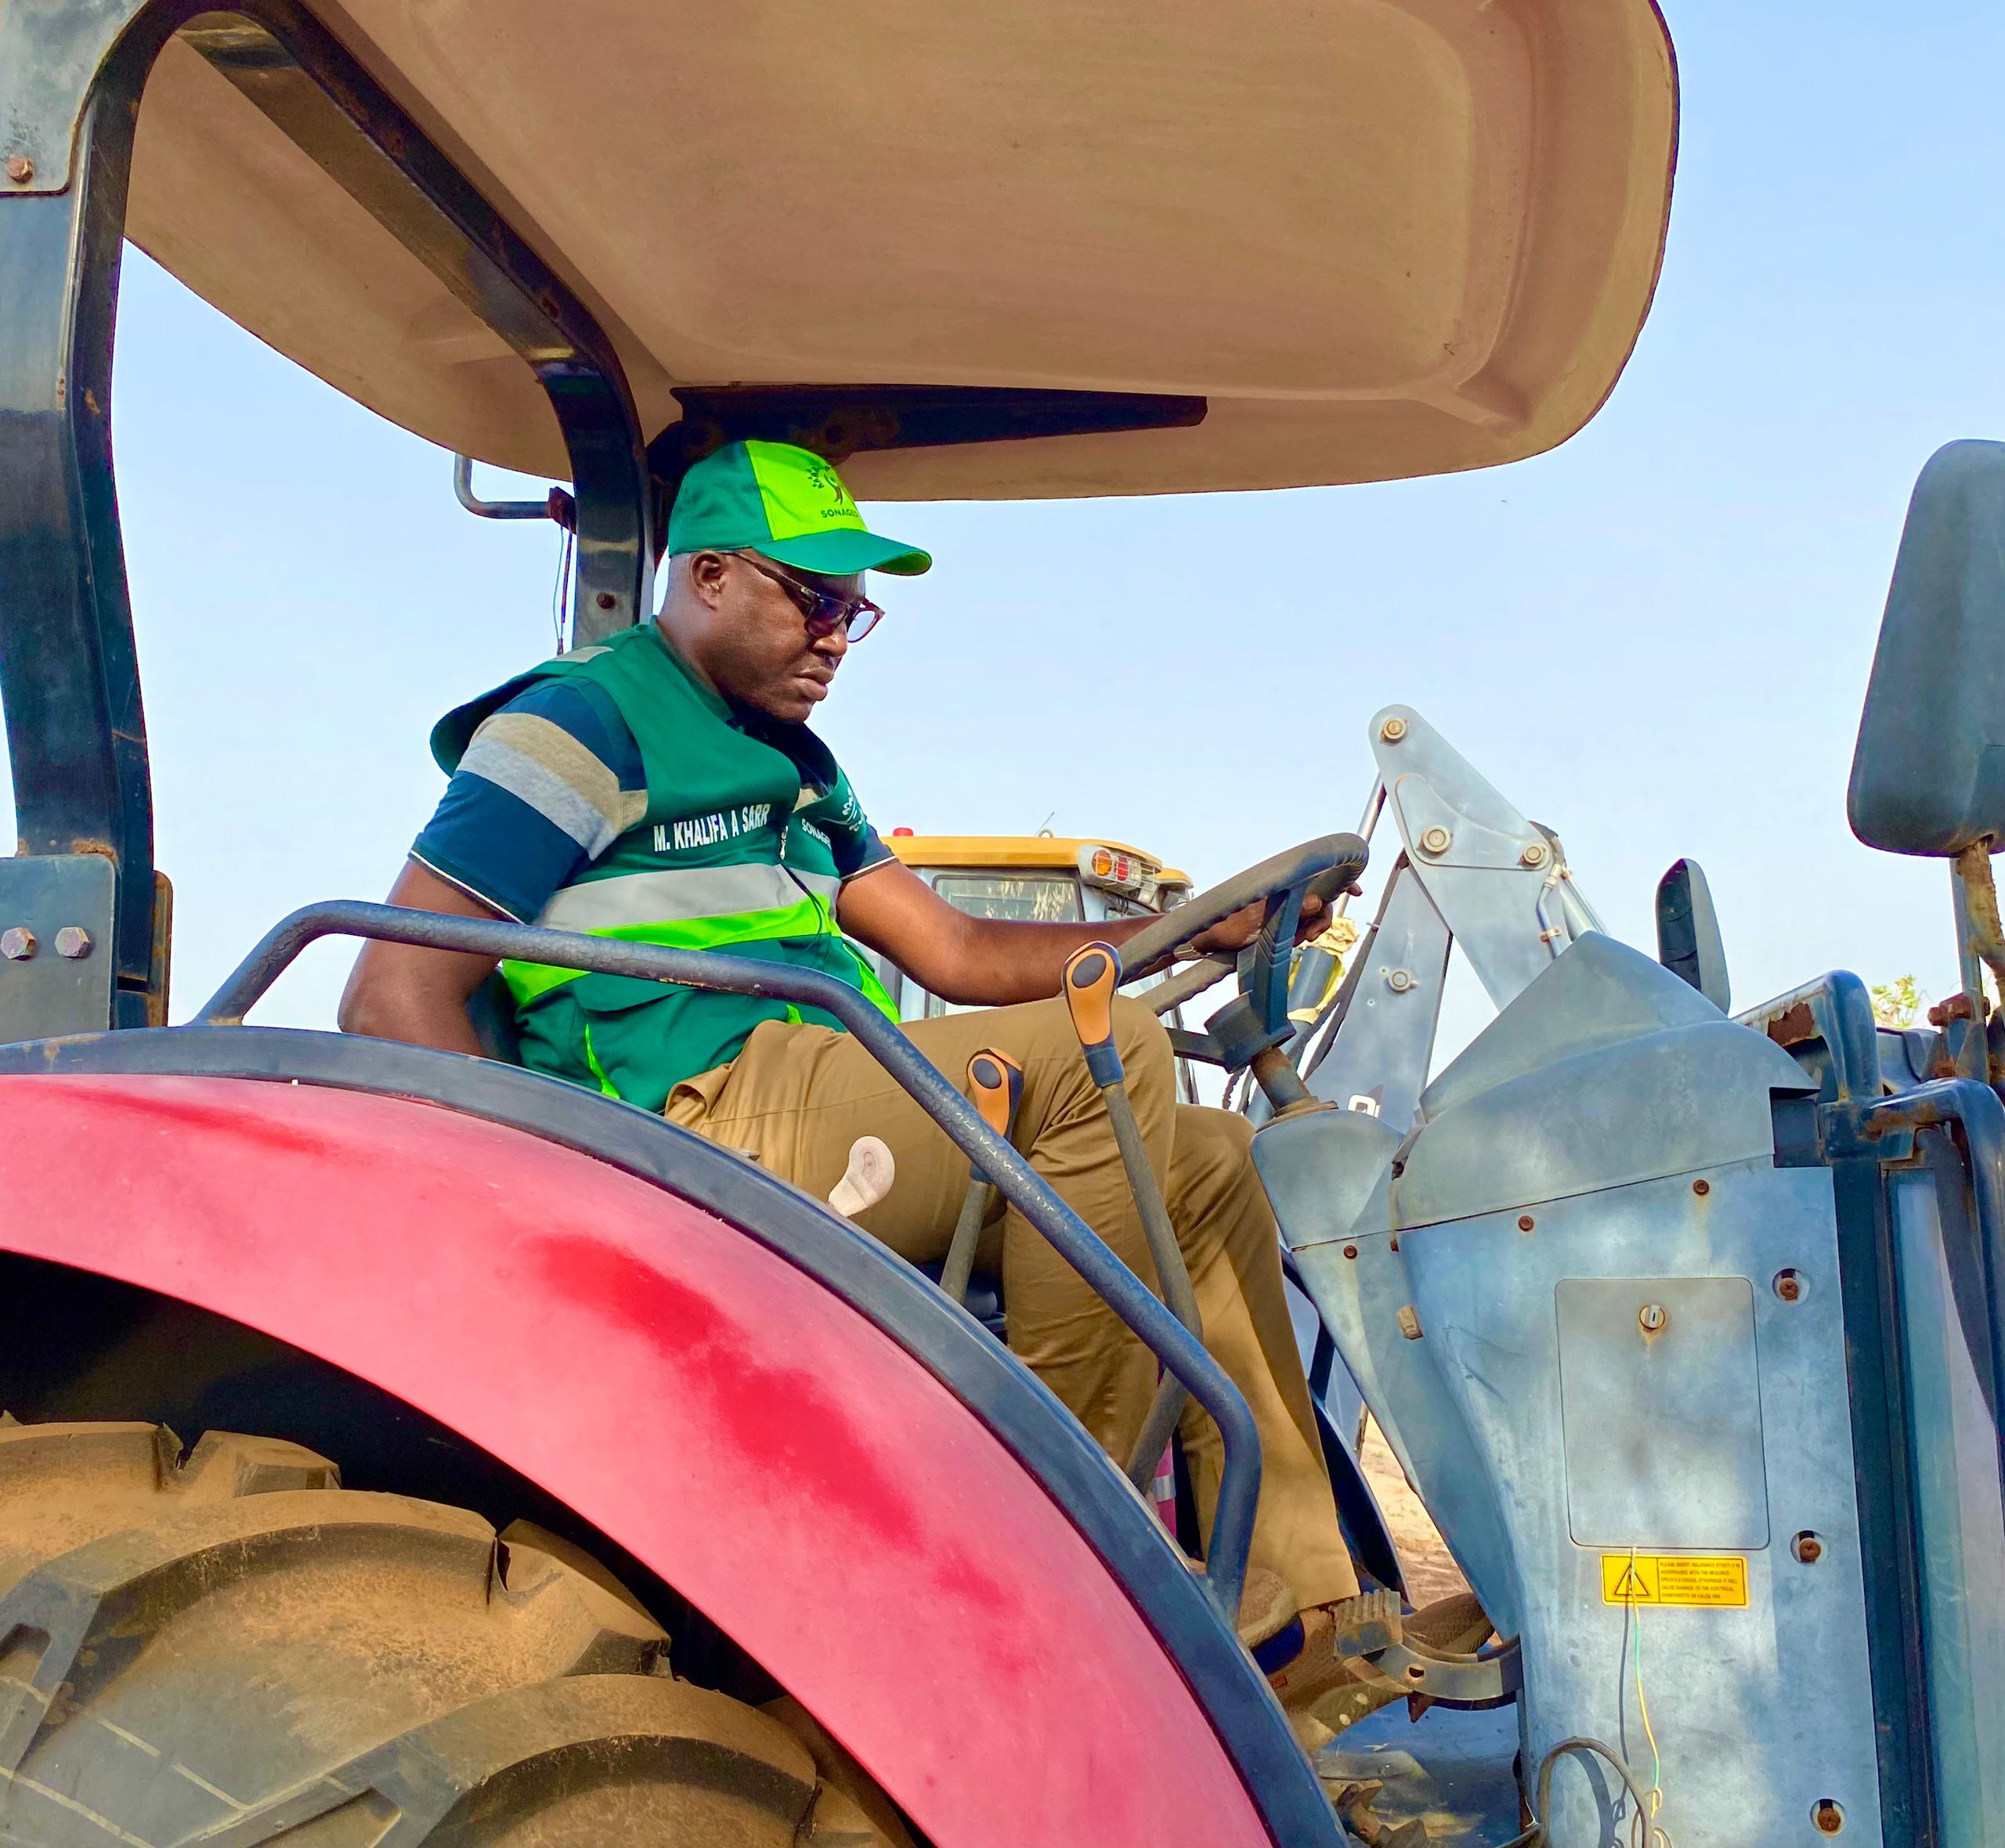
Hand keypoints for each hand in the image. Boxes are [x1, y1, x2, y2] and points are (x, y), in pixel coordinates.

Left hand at [1186, 886, 1360, 957]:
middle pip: (1322, 902)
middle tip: (1310, 936)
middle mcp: (1288, 895)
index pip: (1317, 877)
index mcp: (1283, 886)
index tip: (1355, 891)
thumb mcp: (1258, 918)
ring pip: (1314, 918)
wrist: (1210, 940)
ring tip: (1296, 940)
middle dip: (1322, 919)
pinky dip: (1302, 936)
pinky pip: (1303, 929)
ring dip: (1311, 930)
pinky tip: (1292, 942)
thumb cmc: (1227, 925)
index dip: (1340, 881)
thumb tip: (1317, 902)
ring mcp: (1286, 910)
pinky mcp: (1283, 925)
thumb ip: (1291, 911)